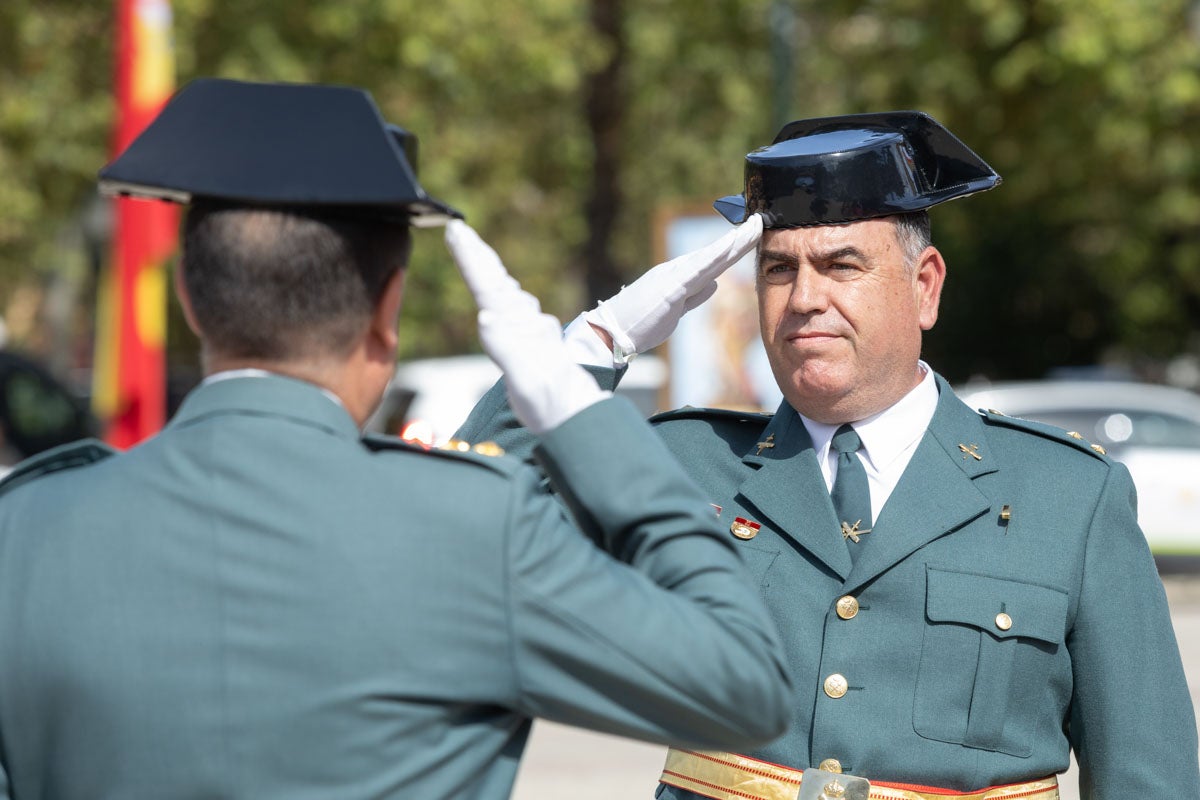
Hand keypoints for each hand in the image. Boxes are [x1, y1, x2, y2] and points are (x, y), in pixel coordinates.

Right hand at [445, 220, 609, 434]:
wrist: (576, 414)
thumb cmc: (551, 402)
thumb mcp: (526, 379)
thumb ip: (506, 347)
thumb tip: (486, 316)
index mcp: (517, 327)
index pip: (488, 287)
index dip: (471, 260)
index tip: (459, 232)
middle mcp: (525, 323)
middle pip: (496, 282)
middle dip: (477, 254)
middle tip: (460, 228)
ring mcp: (530, 330)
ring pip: (504, 291)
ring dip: (487, 268)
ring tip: (475, 248)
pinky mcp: (532, 340)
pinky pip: (513, 308)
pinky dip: (502, 292)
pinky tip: (505, 290)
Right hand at [584, 214, 762, 361]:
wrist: (613, 331)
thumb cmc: (640, 323)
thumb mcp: (676, 308)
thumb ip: (695, 295)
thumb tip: (715, 284)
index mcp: (680, 276)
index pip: (713, 260)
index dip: (734, 247)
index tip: (752, 235)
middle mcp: (678, 270)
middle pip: (716, 253)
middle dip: (739, 238)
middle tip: (759, 221)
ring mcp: (674, 277)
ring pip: (710, 257)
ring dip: (733, 242)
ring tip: (753, 228)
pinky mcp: (670, 288)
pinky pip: (697, 270)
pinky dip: (714, 257)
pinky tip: (729, 246)